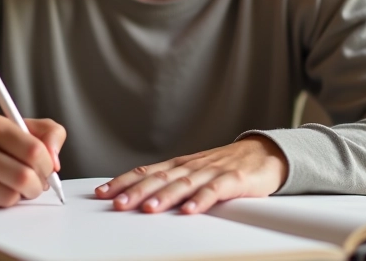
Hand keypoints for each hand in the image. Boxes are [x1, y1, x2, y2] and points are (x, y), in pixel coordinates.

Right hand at [0, 113, 65, 207]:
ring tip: (15, 184)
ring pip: (13, 195)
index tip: (48, 167)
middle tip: (37, 182)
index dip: (48, 164)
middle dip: (39, 184)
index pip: (34, 149)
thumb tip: (56, 162)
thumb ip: (46, 133)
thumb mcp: (14, 126)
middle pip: (26, 177)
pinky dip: (5, 200)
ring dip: (22, 195)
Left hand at [95, 136, 287, 214]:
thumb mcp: (193, 173)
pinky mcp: (233, 181)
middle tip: (117, 203)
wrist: (264, 154)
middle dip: (135, 191)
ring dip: (164, 197)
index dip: (123, 182)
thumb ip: (171, 184)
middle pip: (159, 178)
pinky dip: (201, 200)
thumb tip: (139, 198)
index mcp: (179, 166)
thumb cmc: (225, 167)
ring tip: (148, 209)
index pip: (145, 172)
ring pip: (184, 184)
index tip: (101, 193)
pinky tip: (190, 211)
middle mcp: (191, 167)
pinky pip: (215, 191)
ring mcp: (211, 172)